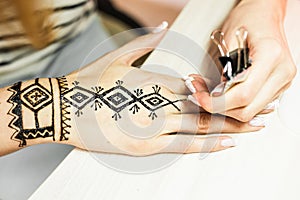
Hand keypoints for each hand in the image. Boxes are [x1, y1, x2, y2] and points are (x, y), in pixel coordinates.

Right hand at [62, 28, 261, 155]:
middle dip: (237, 111)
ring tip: (254, 129)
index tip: (245, 91)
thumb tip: (165, 23)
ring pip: (199, 127)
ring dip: (229, 128)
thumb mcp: (117, 56)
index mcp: (154, 80)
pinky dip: (205, 145)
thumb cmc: (88, 82)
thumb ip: (145, 40)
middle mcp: (158, 103)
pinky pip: (180, 146)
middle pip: (206, 108)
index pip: (197, 88)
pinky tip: (226, 143)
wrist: (61, 107)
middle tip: (264, 114)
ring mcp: (151, 127)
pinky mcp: (142, 147)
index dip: (223, 90)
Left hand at [187, 0, 295, 121]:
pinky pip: (255, 105)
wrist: (264, 14)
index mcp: (271, 56)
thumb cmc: (249, 19)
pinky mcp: (278, 86)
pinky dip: (237, 104)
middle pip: (247, 109)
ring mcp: (282, 81)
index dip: (218, 102)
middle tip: (200, 96)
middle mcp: (282, 72)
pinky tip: (224, 94)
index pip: (243, 94)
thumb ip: (225, 69)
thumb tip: (218, 94)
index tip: (200, 97)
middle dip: (220, 108)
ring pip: (251, 111)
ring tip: (209, 94)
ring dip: (227, 109)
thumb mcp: (229, 40)